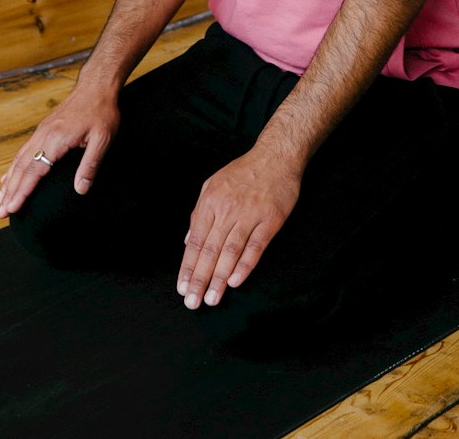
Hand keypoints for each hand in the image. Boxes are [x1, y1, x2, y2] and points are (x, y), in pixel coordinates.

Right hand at [0, 85, 119, 217]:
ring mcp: (41, 131)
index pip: (35, 171)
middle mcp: (44, 135)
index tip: (12, 208)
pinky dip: (13, 166)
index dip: (23, 191)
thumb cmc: (102, 112)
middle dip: (11, 192)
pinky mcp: (43, 129)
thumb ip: (90, 164)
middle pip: (22, 168)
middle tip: (1, 212)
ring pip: (20, 159)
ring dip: (9, 181)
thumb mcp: (103, 138)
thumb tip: (81, 189)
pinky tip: (8, 176)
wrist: (96, 86)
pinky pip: (24, 151)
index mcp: (57, 139)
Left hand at [177, 146, 300, 309]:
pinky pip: (256, 246)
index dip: (188, 266)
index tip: (182, 288)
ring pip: (231, 251)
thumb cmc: (244, 172)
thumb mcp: (213, 184)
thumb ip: (199, 213)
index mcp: (211, 201)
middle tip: (193, 302)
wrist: (276, 156)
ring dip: (220, 278)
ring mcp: (250, 215)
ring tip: (212, 299)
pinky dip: (245, 265)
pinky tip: (235, 281)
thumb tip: (189, 241)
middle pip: (211, 250)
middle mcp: (228, 209)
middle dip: (200, 279)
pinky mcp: (270, 219)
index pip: (196, 241)